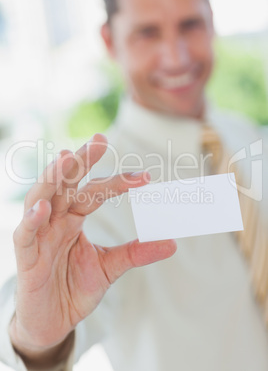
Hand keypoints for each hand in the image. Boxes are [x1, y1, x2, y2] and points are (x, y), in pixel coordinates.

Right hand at [10, 134, 176, 352]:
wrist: (54, 322)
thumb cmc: (75, 287)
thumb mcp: (110, 267)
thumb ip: (136, 253)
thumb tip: (172, 242)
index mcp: (75, 217)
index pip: (95, 191)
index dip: (117, 182)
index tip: (145, 176)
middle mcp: (56, 219)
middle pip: (67, 183)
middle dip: (81, 161)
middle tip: (100, 141)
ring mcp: (39, 234)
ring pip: (42, 198)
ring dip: (53, 178)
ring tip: (68, 159)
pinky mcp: (25, 255)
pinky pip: (25, 233)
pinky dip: (32, 219)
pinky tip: (43, 207)